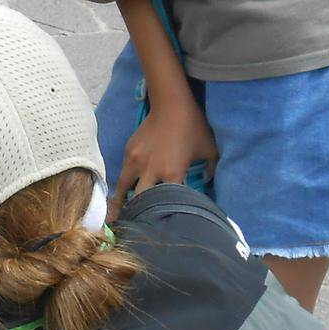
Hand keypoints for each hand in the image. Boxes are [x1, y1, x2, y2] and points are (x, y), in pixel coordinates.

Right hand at [113, 96, 217, 215]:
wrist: (172, 104)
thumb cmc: (194, 127)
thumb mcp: (209, 149)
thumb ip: (210, 170)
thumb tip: (206, 182)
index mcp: (172, 173)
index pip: (165, 202)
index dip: (164, 214)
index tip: (163, 224)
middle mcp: (151, 170)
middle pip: (139, 201)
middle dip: (138, 213)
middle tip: (135, 225)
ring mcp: (136, 161)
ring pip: (123, 189)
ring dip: (123, 202)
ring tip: (118, 215)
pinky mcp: (128, 152)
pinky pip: (123, 172)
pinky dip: (124, 183)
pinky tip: (123, 190)